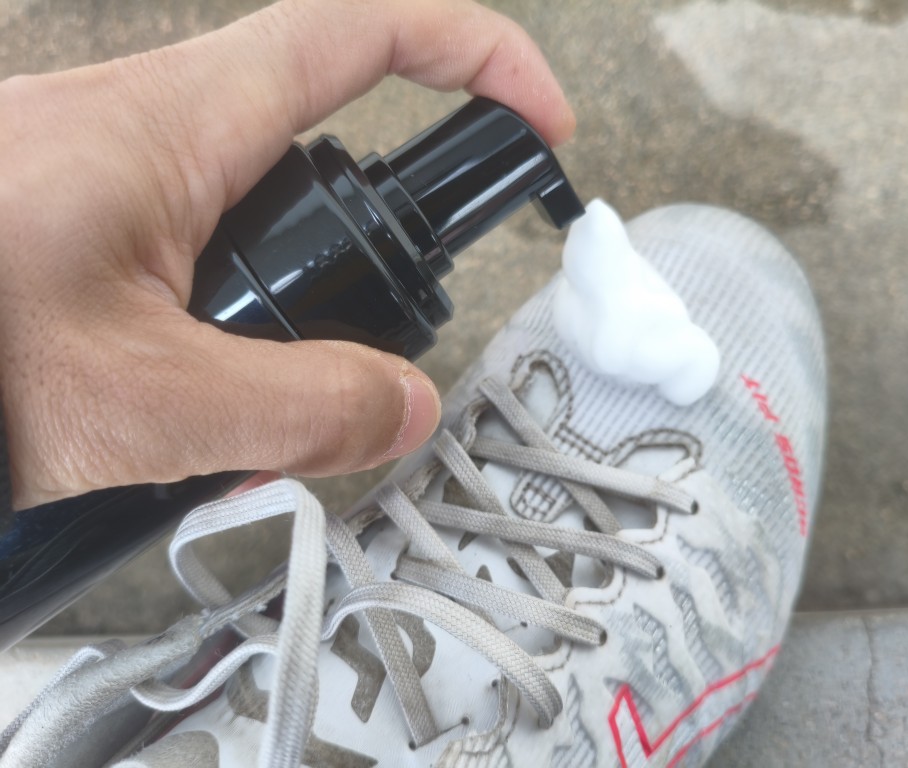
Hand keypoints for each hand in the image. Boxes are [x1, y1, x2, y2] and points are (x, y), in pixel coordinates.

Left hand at [0, 0, 574, 509]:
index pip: (364, 36)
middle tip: (380, 342)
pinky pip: (201, 267)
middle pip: (323, 148)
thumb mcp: (140, 402)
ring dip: (288, 319)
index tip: (539, 113)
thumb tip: (404, 407)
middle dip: (373, 248)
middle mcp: (155, 131)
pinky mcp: (92, 230)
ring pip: (259, 226)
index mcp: (179, 127)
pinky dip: (228, 342)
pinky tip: (191, 416)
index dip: (474, 56)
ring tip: (251, 422)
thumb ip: (299, 409)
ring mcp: (120, 179)